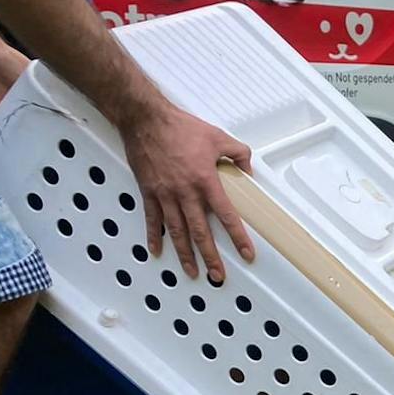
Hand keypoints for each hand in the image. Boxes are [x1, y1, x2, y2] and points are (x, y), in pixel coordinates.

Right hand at [121, 103, 255, 283]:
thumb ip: (238, 153)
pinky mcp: (148, 191)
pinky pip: (152, 219)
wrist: (144, 118)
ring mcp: (165, 194)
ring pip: (177, 232)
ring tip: (192, 272)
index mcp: (206, 181)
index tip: (246, 254)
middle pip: (201, 232)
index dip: (238, 237)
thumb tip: (248, 169)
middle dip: (211, 257)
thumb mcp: (218, 137)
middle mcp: (185, 193)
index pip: (227, 216)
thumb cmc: (179, 126)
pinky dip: (154, 236)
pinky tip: (158, 251)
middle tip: (218, 276)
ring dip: (185, 254)